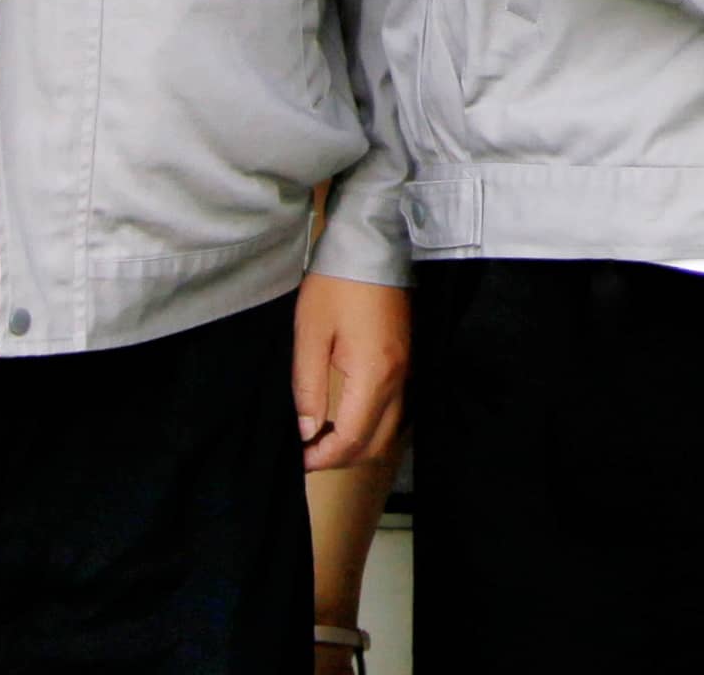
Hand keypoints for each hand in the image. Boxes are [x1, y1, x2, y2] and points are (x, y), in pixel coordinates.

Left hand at [290, 275, 408, 472]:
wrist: (371, 244)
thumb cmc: (336, 285)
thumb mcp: (310, 335)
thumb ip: (308, 388)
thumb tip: (307, 431)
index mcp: (374, 374)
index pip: (353, 438)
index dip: (323, 457)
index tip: (297, 458)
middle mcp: (398, 378)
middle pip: (376, 442)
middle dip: (342, 457)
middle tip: (308, 453)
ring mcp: (407, 368)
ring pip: (390, 429)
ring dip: (358, 443)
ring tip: (323, 438)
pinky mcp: (406, 358)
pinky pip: (395, 409)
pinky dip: (371, 425)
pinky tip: (346, 417)